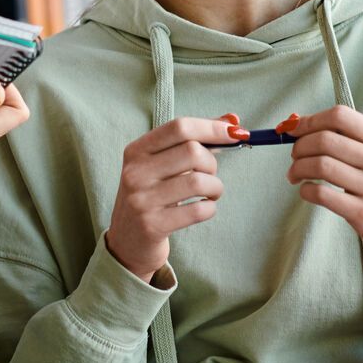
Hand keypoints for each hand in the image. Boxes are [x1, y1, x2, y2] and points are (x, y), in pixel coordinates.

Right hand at [104, 116, 235, 283]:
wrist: (127, 241)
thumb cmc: (152, 196)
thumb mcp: (162, 165)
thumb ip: (194, 140)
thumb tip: (233, 121)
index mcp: (137, 150)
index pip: (179, 127)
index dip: (212, 127)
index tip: (235, 133)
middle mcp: (135, 172)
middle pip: (192, 152)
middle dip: (212, 163)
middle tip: (210, 175)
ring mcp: (142, 199)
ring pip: (198, 181)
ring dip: (215, 187)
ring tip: (211, 193)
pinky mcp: (153, 225)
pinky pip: (198, 210)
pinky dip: (210, 208)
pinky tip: (204, 208)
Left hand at [286, 105, 362, 266]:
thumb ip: (353, 144)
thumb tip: (302, 125)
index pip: (341, 116)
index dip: (310, 120)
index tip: (293, 129)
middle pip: (326, 139)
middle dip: (299, 146)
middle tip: (294, 158)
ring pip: (320, 165)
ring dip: (298, 169)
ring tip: (294, 176)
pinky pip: (322, 194)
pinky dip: (306, 191)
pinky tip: (307, 192)